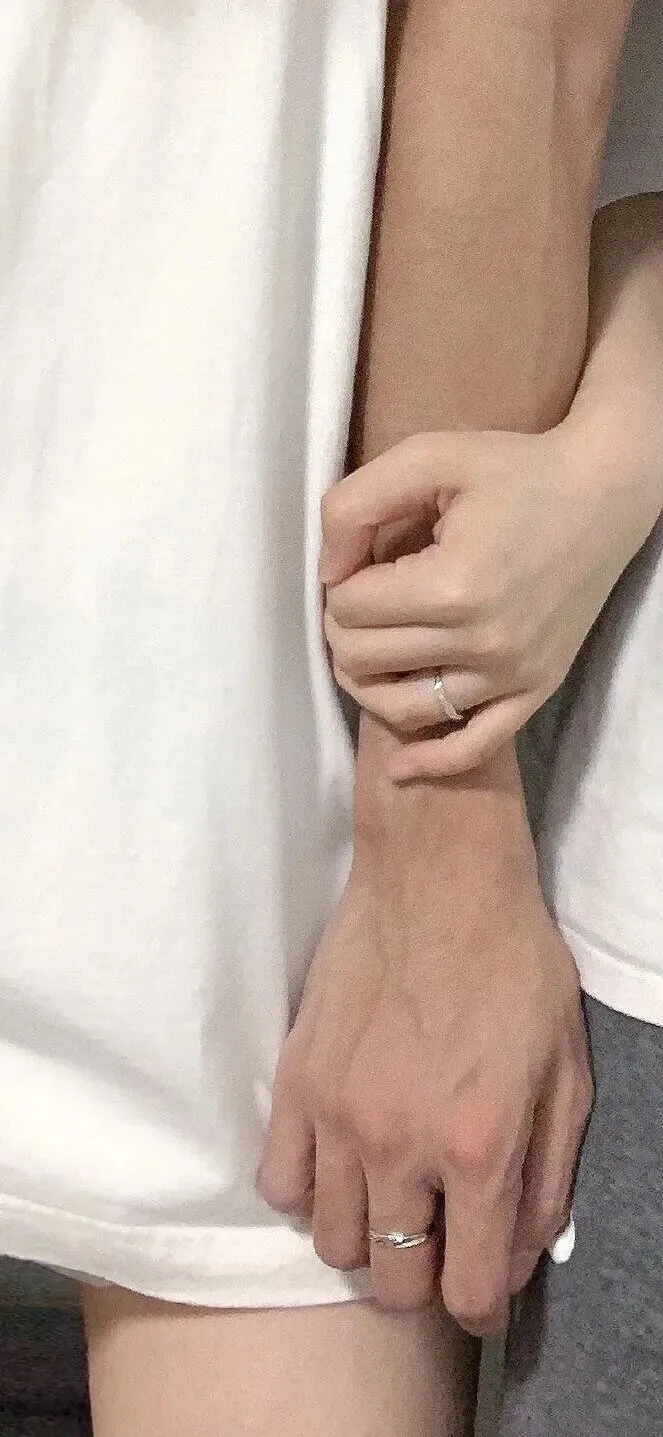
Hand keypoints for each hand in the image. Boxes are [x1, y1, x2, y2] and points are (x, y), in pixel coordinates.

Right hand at [256, 739, 592, 1334]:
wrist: (438, 879)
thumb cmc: (515, 964)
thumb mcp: (568, 1072)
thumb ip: (548, 1179)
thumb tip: (520, 1257)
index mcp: (480, 1146)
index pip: (468, 1291)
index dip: (480, 1306)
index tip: (480, 1284)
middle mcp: (401, 1145)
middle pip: (391, 1280)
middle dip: (422, 1277)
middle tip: (438, 1236)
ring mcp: (337, 1115)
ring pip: (332, 1242)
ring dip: (367, 1236)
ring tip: (389, 1195)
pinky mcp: (295, 1080)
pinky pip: (278, 1184)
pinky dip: (308, 1191)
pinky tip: (339, 1161)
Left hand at [321, 416, 661, 778]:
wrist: (603, 493)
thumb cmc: (513, 469)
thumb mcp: (427, 457)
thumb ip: (354, 505)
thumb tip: (325, 574)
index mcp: (453, 585)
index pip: (349, 609)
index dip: (338, 582)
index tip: (358, 560)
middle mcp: (483, 641)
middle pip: (365, 659)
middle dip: (345, 628)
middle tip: (361, 597)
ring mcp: (511, 674)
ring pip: (402, 709)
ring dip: (368, 683)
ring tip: (369, 648)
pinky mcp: (534, 689)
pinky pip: (473, 747)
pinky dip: (430, 761)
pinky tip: (399, 767)